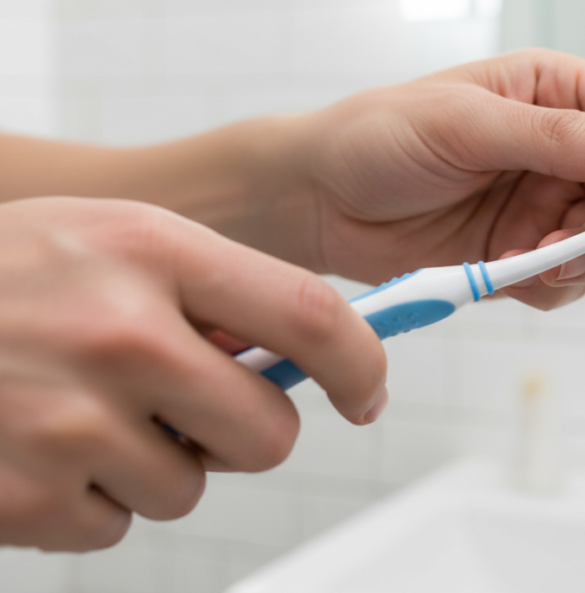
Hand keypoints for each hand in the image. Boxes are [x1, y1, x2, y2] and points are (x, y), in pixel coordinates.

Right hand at [0, 198, 384, 550]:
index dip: (360, 363)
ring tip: (86, 409)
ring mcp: (66, 423)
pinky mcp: (23, 500)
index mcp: (151, 251)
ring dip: (158, 463)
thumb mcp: (112, 239)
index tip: (367, 391)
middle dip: (246, 431)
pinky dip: (93, 498)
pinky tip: (42, 444)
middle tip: (194, 406)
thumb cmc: (8, 273)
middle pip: (267, 433)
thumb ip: (209, 288)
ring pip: (189, 489)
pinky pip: (115, 527)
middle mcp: (117, 334)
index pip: (308, 316)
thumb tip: (302, 357)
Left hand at [286, 49, 584, 309]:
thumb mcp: (464, 123)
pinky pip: (565, 280)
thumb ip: (554, 137)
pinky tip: (517, 276)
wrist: (318, 200)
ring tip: (543, 263)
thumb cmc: (381, 135)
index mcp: (552, 92)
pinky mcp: (519, 255)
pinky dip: (555, 286)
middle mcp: (559, 150)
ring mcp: (541, 206)